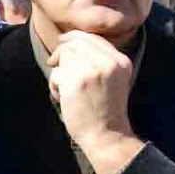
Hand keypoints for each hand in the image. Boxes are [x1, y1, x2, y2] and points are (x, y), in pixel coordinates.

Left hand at [47, 31, 143, 173]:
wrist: (108, 136)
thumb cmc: (104, 109)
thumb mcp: (112, 79)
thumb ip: (98, 59)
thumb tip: (67, 41)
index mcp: (121, 61)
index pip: (92, 37)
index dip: (73, 38)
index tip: (62, 43)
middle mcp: (110, 63)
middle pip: (75, 43)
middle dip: (61, 52)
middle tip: (53, 63)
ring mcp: (93, 71)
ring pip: (64, 56)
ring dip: (58, 72)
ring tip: (64, 89)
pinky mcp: (77, 81)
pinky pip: (56, 74)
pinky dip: (54, 86)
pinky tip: (63, 99)